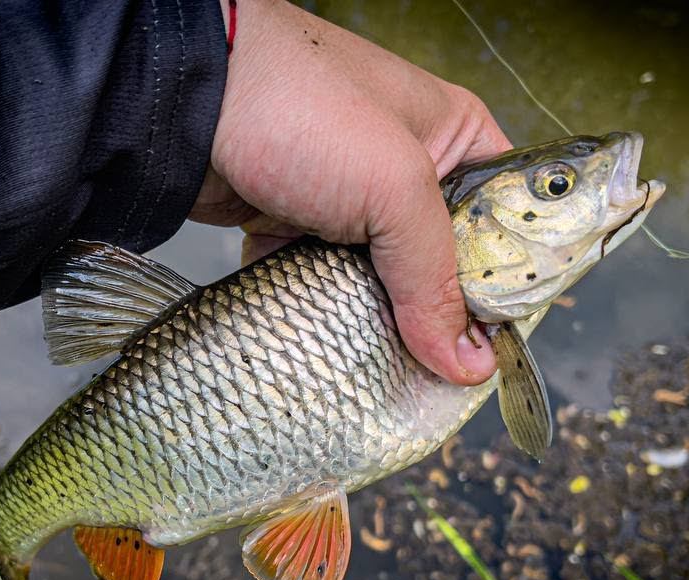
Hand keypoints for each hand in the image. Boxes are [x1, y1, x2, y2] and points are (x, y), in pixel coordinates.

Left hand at [189, 0, 510, 384]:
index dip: (505, 283)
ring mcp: (345, 201)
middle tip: (437, 370)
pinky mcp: (293, 226)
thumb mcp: (393, 188)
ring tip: (382, 365)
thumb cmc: (301, 108)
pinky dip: (318, 312)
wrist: (183, 101)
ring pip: (378, 282)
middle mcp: (404, 169)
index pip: (504, 219)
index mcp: (454, 137)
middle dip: (435, 316)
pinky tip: (323, 345)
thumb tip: (468, 362)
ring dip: (373, 321)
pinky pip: (319, 285)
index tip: (496, 344)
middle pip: (439, 264)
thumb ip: (434, 278)